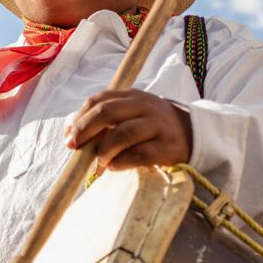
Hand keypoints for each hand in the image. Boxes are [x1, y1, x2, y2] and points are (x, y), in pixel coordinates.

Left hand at [64, 89, 192, 169]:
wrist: (194, 134)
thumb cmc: (152, 127)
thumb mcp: (131, 115)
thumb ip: (104, 121)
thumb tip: (69, 135)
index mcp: (132, 96)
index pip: (99, 100)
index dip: (79, 118)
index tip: (68, 138)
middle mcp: (145, 106)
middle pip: (107, 112)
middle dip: (85, 130)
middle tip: (75, 148)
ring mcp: (158, 126)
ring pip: (123, 133)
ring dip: (104, 150)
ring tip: (98, 162)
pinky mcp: (167, 147)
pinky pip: (139, 154)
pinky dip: (121, 162)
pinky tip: (114, 167)